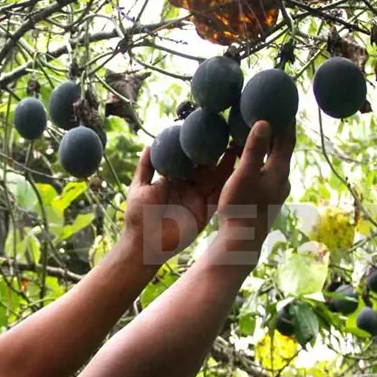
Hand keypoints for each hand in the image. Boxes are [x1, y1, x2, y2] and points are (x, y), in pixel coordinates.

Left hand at [123, 143, 236, 261]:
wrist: (144, 244)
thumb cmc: (138, 216)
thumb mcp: (139, 187)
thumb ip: (146, 167)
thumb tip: (150, 144)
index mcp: (172, 180)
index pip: (188, 161)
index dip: (197, 149)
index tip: (206, 133)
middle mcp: (187, 188)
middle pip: (205, 168)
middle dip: (216, 154)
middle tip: (228, 136)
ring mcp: (197, 199)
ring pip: (214, 180)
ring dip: (226, 167)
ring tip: (238, 149)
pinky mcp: (204, 212)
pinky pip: (218, 197)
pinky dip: (227, 186)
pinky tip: (238, 173)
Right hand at [213, 120, 294, 257]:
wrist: (241, 241)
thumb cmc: (241, 207)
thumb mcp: (245, 174)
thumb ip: (254, 149)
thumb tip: (265, 122)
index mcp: (280, 171)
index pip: (287, 139)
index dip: (287, 121)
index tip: (285, 104)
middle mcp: (281, 180)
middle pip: (281, 150)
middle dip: (274, 132)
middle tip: (265, 113)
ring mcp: (274, 191)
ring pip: (272, 162)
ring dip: (264, 147)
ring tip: (251, 134)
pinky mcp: (265, 199)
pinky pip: (263, 172)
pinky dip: (257, 161)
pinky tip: (244, 161)